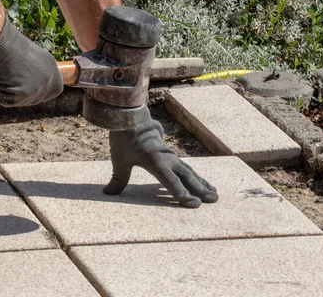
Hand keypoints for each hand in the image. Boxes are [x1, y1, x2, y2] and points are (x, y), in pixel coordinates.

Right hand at [0, 15, 63, 106]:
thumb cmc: (6, 44)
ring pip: (22, 101)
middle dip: (25, 96)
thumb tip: (25, 82)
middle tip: (10, 84)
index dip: (43, 92)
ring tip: (2, 75)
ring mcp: (38, 87)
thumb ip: (32, 70)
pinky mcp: (24, 94)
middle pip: (39, 98)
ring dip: (10, 94)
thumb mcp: (27, 57)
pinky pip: (8, 101)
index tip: (29, 90)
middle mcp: (49, 78)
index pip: (55, 89)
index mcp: (52, 66)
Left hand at [104, 111, 218, 207]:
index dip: (182, 194)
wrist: (132, 117)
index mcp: (156, 162)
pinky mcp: (171, 155)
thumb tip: (108, 193)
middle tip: (214, 200)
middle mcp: (167, 159)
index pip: (172, 182)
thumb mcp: (119, 159)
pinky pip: (186, 168)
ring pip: (190, 172)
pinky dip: (195, 176)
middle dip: (201, 190)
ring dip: (202, 183)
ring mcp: (171, 156)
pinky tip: (202, 182)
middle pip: (187, 177)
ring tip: (214, 193)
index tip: (195, 204)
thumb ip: (118, 178)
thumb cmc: (125, 138)